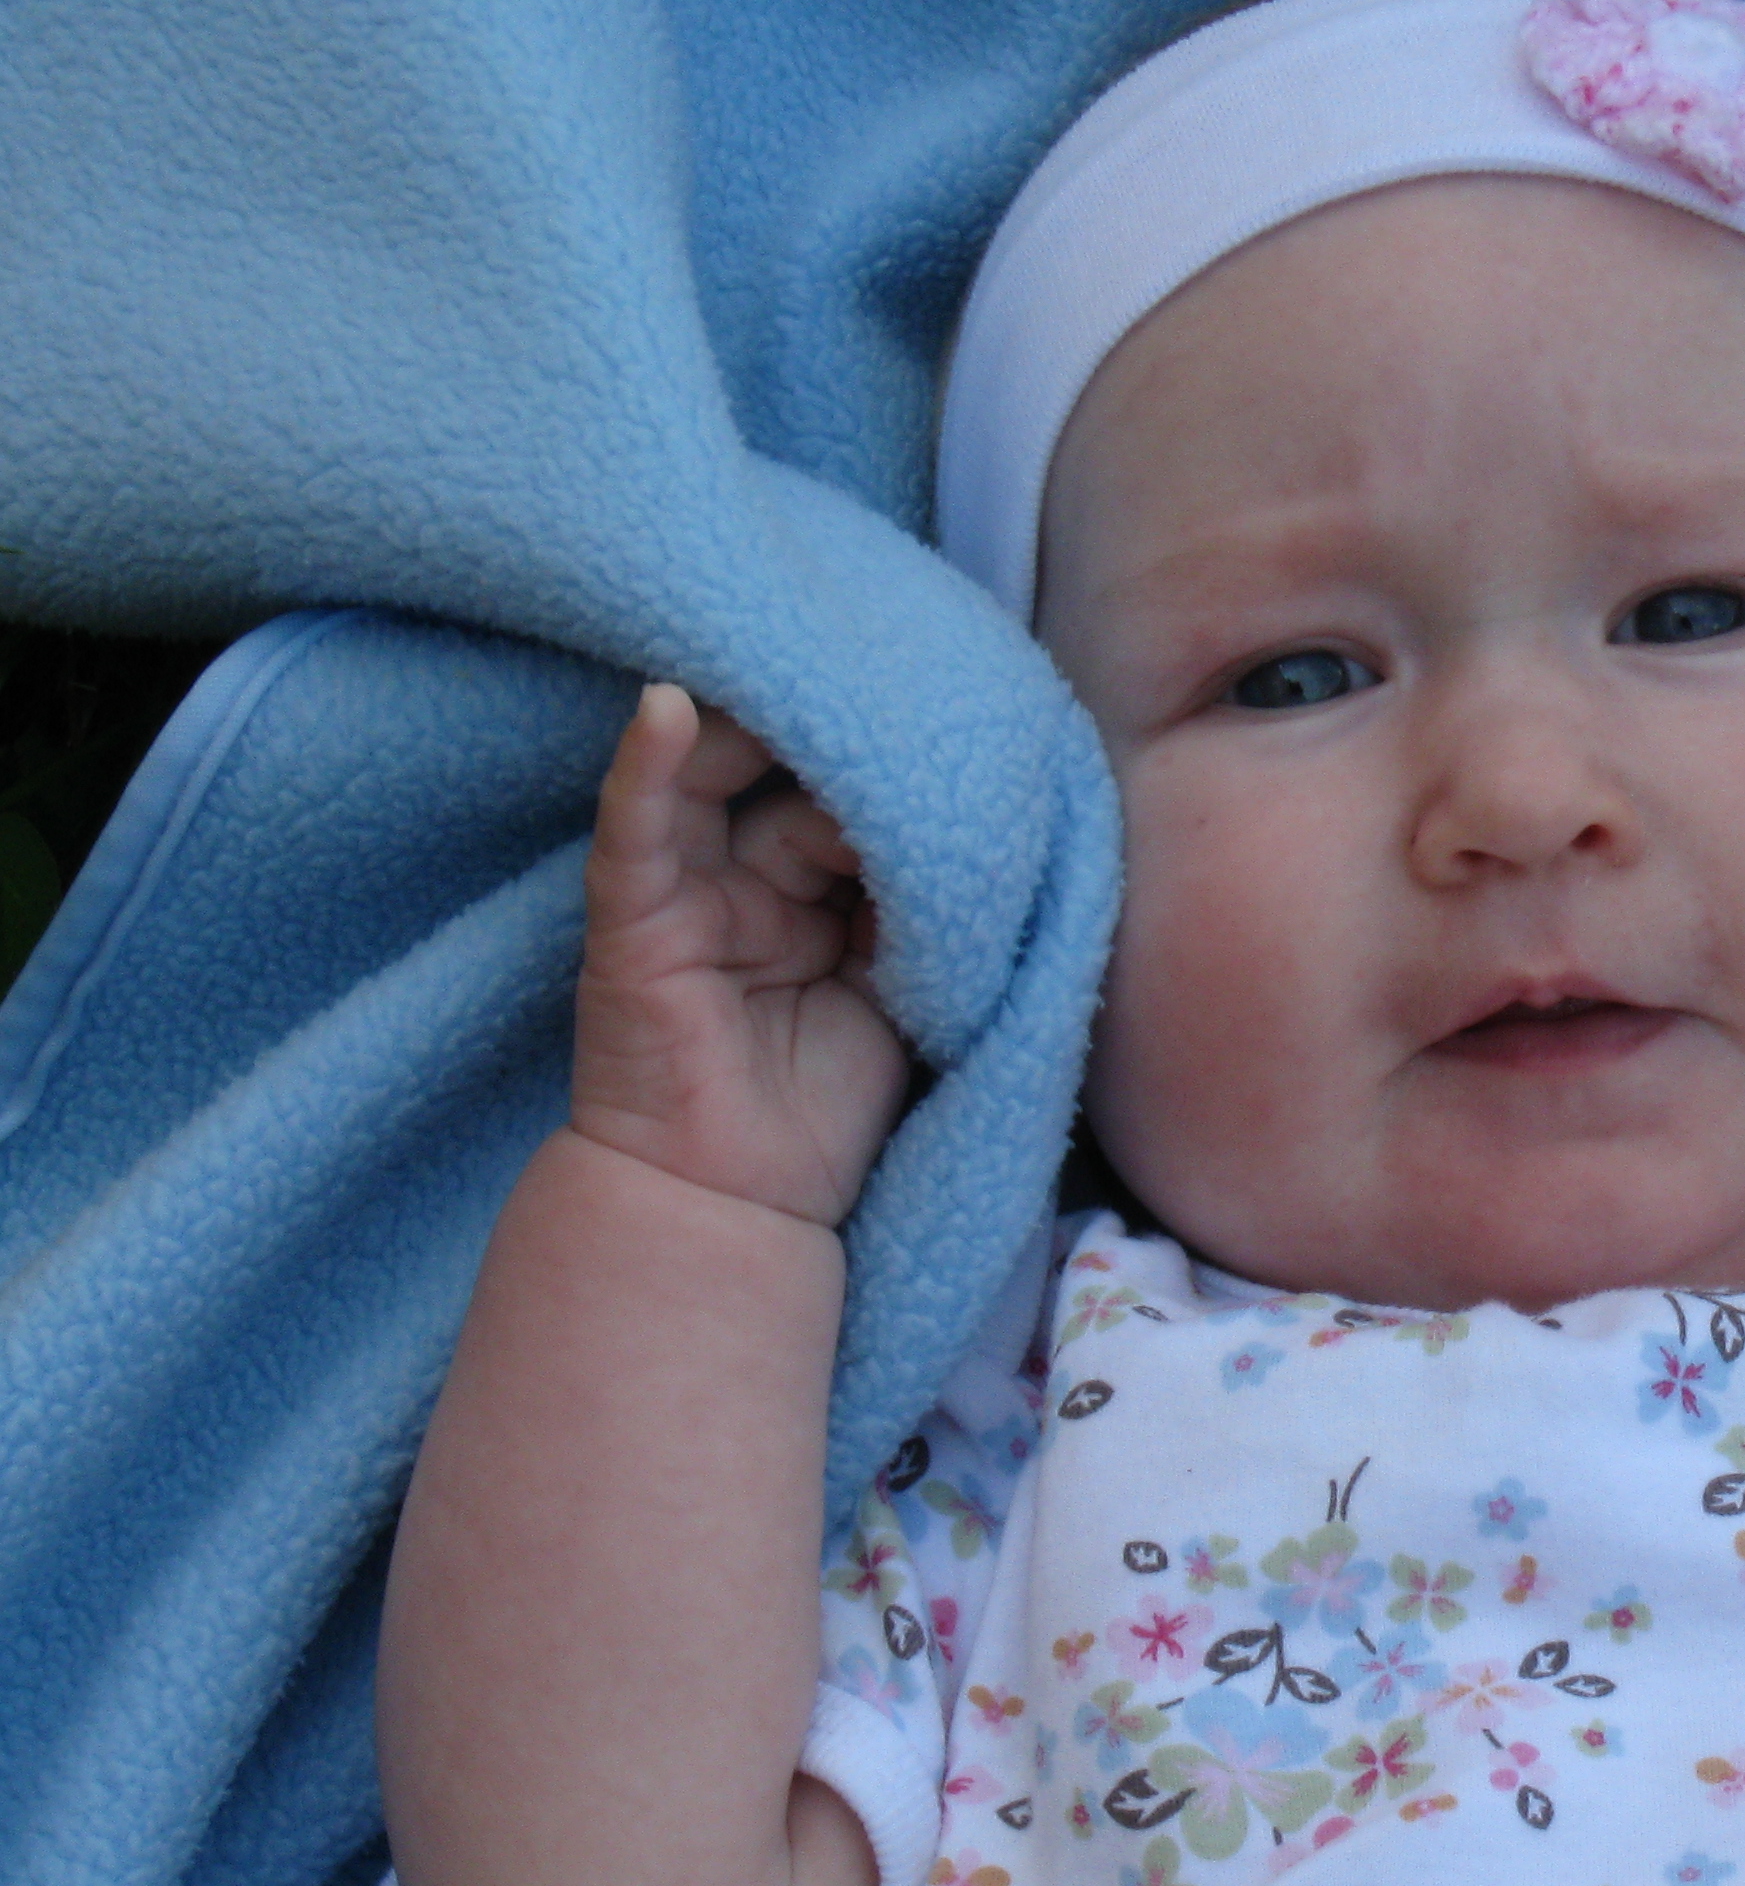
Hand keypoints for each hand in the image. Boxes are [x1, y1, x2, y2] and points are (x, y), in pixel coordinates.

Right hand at [569, 685, 910, 1224]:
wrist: (747, 1207)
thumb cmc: (832, 1109)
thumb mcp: (913, 992)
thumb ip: (930, 911)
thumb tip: (969, 827)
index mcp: (819, 892)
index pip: (858, 799)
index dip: (902, 770)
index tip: (957, 722)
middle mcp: (750, 879)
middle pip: (795, 778)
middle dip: (846, 743)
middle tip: (898, 696)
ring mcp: (688, 895)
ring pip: (720, 783)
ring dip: (762, 729)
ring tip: (808, 677)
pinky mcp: (634, 924)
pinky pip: (635, 833)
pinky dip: (647, 768)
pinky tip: (668, 710)